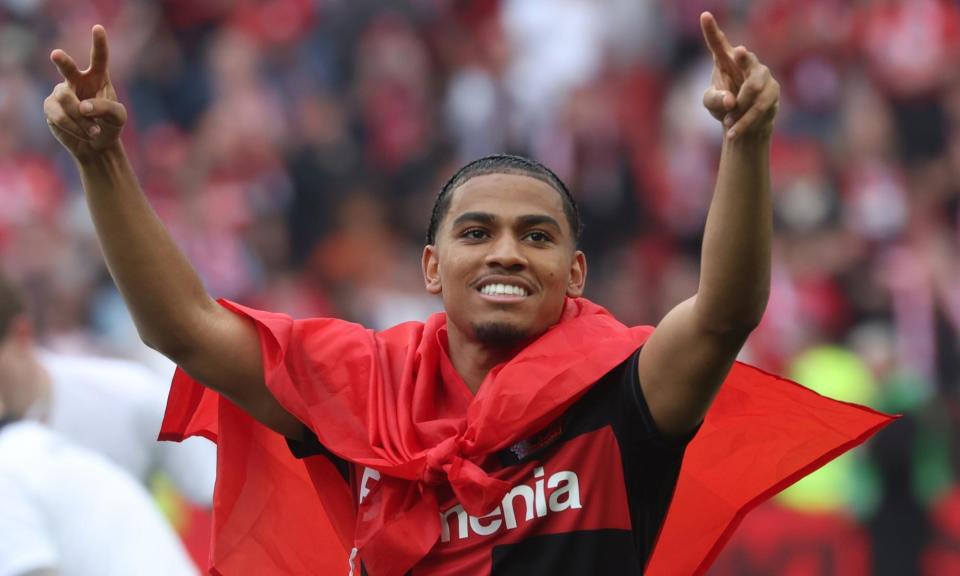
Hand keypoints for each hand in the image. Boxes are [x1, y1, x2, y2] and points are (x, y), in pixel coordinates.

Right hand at [44, 25, 126, 159]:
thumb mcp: (118, 117)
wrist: (97, 145)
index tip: (98, 29)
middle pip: (68, 68)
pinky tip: (83, 134)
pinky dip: (73, 127)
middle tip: (56, 55)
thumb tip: (83, 106)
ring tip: (94, 132)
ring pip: (65, 99)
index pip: (99, 58)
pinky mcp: (51, 107)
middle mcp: (77, 81)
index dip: (99, 43)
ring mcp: (62, 93)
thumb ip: (106, 107)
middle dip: (62, 61)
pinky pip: (59, 115)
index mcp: (98, 77)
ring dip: (81, 119)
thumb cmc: (110, 125)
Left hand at [700, 12, 778, 139]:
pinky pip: (759, 107)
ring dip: (738, 111)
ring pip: (752, 91)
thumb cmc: (724, 108)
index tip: (704, 15)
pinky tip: (734, 130)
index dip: (711, 30)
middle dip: (744, 56)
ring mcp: (762, 75)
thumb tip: (731, 100)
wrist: (744, 125)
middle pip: (745, 59)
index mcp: (725, 61)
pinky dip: (745, 121)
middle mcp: (746, 63)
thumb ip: (714, 100)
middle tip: (739, 52)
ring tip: (728, 124)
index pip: (718, 44)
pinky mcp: (773, 91)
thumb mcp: (711, 103)